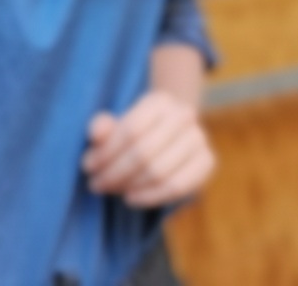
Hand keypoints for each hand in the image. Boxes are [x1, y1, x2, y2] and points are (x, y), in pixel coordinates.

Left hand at [82, 91, 215, 208]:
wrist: (167, 138)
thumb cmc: (132, 134)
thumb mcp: (113, 126)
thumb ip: (101, 127)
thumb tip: (97, 133)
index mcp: (160, 100)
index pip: (130, 130)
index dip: (106, 153)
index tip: (89, 167)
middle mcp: (184, 114)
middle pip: (143, 152)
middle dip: (115, 173)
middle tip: (97, 185)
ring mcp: (199, 137)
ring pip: (159, 171)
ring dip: (130, 186)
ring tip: (113, 190)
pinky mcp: (207, 161)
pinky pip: (178, 186)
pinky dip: (151, 197)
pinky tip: (132, 198)